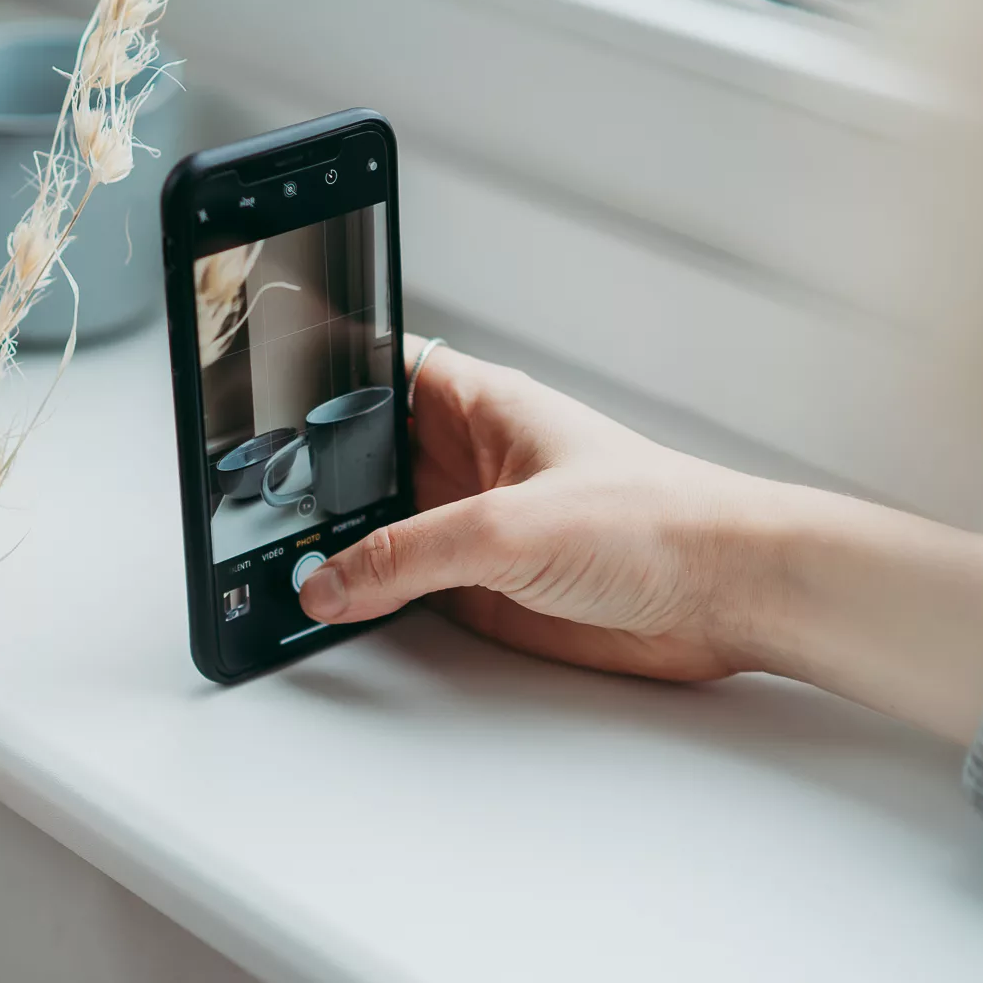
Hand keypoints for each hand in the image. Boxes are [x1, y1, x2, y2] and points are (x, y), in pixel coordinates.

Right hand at [299, 336, 982, 741]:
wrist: (734, 596)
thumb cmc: (664, 521)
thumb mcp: (512, 526)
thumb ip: (411, 554)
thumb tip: (329, 578)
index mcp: (480, 405)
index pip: (375, 371)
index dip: (317, 376)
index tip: (252, 392)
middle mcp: (468, 461)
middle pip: (361, 459)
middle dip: (309, 479)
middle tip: (249, 503)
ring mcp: (474, 527)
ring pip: (378, 530)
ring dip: (335, 549)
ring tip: (272, 563)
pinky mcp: (485, 590)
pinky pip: (406, 590)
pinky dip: (366, 602)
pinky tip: (329, 611)